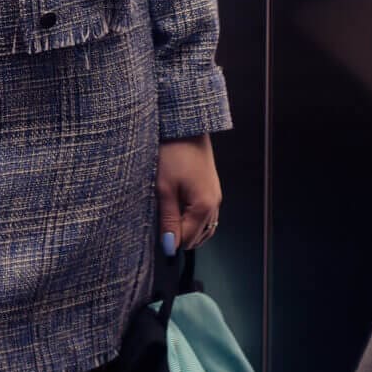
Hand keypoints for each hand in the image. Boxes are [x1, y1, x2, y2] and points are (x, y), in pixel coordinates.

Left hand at [156, 134, 221, 251]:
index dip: (170, 240)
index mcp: (204, 207)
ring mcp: (215, 195)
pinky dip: (192, 216)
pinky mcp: (212, 187)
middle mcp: (215, 204)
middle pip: (197, 236)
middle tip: (161, 218)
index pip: (188, 240)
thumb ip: (168, 220)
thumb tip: (170, 246)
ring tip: (168, 211)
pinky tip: (178, 205)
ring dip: (186, 226)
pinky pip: (205, 213)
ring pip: (203, 226)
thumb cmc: (173, 152)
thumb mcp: (164, 189)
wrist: (186, 125)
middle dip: (179, 234)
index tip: (155, 231)